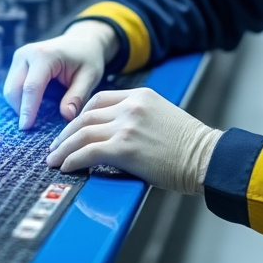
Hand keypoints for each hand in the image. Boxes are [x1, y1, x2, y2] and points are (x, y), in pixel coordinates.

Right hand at [3, 20, 119, 129]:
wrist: (82, 40)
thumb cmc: (87, 58)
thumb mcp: (90, 76)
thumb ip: (77, 96)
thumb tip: (66, 117)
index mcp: (44, 55)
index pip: (31, 87)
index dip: (28, 109)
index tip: (26, 128)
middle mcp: (26, 54)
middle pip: (14, 89)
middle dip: (20, 110)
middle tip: (33, 130)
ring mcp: (19, 57)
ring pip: (10, 90)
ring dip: (19, 106)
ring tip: (36, 119)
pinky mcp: (17, 63)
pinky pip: (13, 87)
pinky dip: (20, 100)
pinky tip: (34, 109)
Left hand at [45, 87, 222, 194]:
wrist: (207, 158)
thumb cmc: (190, 146)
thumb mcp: (162, 116)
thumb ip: (137, 117)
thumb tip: (113, 135)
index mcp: (140, 95)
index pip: (99, 99)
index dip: (80, 115)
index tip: (72, 128)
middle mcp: (130, 106)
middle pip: (85, 116)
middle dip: (66, 133)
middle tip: (56, 146)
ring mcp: (126, 126)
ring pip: (81, 133)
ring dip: (64, 148)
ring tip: (55, 160)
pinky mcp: (124, 148)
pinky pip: (88, 153)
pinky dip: (73, 160)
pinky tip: (67, 167)